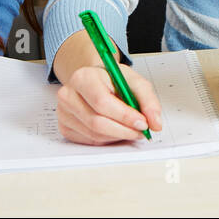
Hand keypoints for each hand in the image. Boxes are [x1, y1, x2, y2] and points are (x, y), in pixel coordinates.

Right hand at [53, 30, 162, 144]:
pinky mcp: (65, 127)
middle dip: (124, 130)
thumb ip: (148, 100)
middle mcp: (68, 94)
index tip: (142, 122)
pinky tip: (116, 130)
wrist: (95, 81)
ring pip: (94, 135)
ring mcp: (63, 112)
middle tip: (141, 131)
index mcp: (83, 77)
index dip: (124, 115)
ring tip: (131, 130)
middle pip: (97, 122)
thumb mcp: (133, 81)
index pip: (102, 101)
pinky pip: (90, 141)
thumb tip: (155, 122)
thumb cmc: (112, 80)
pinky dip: (108, 139)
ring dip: (118, 136)